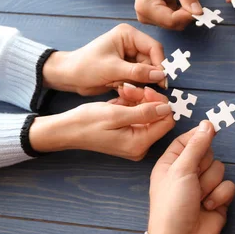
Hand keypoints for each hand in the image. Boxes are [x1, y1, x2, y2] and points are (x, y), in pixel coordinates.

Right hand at [29, 86, 173, 159]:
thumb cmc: (87, 123)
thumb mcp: (116, 114)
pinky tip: (121, 96)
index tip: (146, 89)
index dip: (160, 103)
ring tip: (122, 90)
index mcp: (139, 144)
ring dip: (138, 98)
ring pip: (148, 113)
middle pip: (157, 117)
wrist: (66, 129)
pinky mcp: (128, 134)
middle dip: (146, 98)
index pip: (166, 122)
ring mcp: (134, 141)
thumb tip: (167, 108)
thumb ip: (144, 112)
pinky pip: (138, 115)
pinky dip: (131, 103)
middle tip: (130, 87)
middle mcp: (140, 145)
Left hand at [43, 23, 167, 94]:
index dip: (160, 64)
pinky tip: (120, 87)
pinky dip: (133, 85)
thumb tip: (160, 75)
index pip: (153, 48)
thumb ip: (138, 72)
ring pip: (146, 71)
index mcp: (128, 35)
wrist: (68, 77)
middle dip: (148, 76)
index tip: (162, 80)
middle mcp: (131, 43)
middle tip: (145, 89)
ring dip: (139, 82)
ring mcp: (129, 56)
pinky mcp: (127, 68)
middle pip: (152, 60)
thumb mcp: (112, 69)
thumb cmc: (85, 67)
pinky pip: (139, 78)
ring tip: (123, 86)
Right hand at [132, 0, 202, 29]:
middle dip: (189, 11)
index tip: (201, 6)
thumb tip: (199, 12)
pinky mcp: (157, 17)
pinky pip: (175, 18)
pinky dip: (183, 8)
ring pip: (177, 21)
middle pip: (174, 23)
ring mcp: (150, 18)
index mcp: (146, 7)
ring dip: (187, 9)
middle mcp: (146, 16)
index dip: (188, 16)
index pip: (172, 20)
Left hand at [148, 121, 234, 233]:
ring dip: (211, 184)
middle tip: (194, 180)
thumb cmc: (172, 207)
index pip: (187, 140)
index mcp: (171, 164)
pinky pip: (228, 185)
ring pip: (220, 169)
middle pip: (207, 153)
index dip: (198, 136)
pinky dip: (220, 196)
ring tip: (199, 198)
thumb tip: (207, 124)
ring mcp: (203, 186)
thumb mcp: (181, 170)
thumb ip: (196, 145)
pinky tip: (208, 207)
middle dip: (204, 167)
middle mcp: (187, 173)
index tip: (210, 130)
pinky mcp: (217, 198)